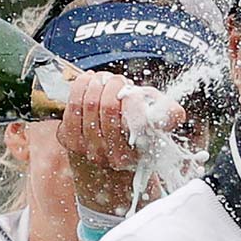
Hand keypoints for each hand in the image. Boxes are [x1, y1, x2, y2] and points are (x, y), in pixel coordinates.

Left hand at [58, 71, 187, 215]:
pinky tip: (87, 82)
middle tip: (116, 80)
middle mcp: (113, 156)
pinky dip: (79, 87)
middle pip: (107, 107)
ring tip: (102, 79)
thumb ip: (169, 116)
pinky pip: (72, 106)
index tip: (132, 91)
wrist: (110, 162)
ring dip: (95, 84)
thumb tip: (171, 112)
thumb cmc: (138, 135)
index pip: (134, 121)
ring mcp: (89, 150)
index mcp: (138, 154)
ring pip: (88, 104)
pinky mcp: (70, 141)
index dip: (132, 99)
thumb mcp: (159, 127)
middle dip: (112, 85)